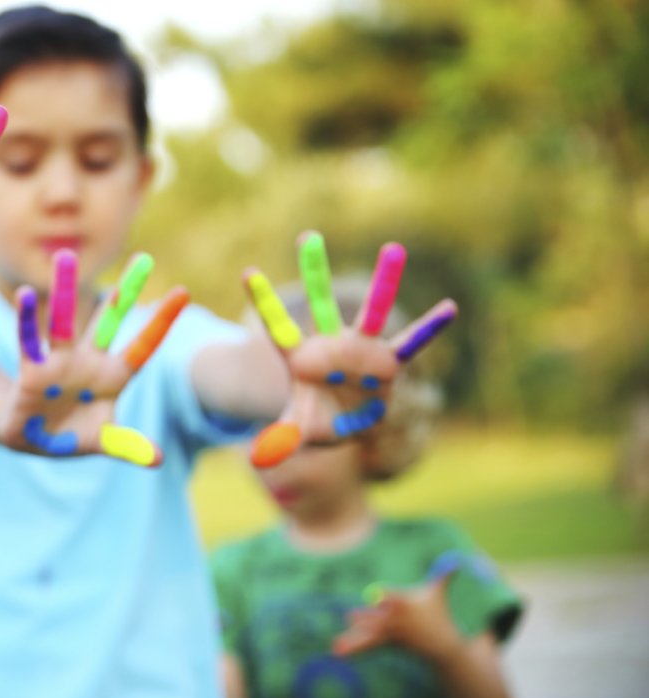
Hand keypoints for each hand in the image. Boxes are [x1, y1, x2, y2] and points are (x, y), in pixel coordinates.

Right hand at [0, 249, 188, 467]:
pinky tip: (25, 296)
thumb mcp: (102, 441)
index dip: (160, 322)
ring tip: (65, 256)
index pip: (142, 346)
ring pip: (65, 321)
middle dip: (126, 291)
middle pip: (111, 321)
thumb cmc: (72, 436)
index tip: (183, 292)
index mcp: (113, 378)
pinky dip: (27, 321)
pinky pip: (30, 342)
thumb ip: (127, 446)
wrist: (31, 438)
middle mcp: (90, 361)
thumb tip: (158, 460)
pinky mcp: (32, 369)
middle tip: (144, 258)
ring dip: (64, 290)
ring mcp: (61, 362)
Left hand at [243, 231, 456, 466]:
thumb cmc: (319, 420)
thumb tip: (256, 460)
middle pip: (320, 303)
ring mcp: (362, 349)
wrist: (347, 422)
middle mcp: (330, 344)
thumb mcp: (299, 430)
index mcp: (300, 357)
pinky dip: (430, 329)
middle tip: (307, 237)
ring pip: (371, 312)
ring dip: (383, 282)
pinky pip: (413, 344)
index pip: (277, 326)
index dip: (265, 301)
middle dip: (315, 273)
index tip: (247, 272)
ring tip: (393, 248)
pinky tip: (450, 308)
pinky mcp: (389, 363)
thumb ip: (282, 439)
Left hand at [334, 567, 464, 662]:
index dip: (385, 597)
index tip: (377, 598)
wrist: (443, 646)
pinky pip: (369, 644)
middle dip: (365, 618)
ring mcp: (392, 634)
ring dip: (354, 639)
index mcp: (407, 604)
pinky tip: (338, 651)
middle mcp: (398, 621)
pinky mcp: (388, 643)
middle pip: (379, 618)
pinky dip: (355, 647)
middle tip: (349, 617)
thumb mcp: (438, 593)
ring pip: (371, 634)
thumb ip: (443, 576)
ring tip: (336, 644)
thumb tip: (457, 559)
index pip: (393, 598)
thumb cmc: (439, 614)